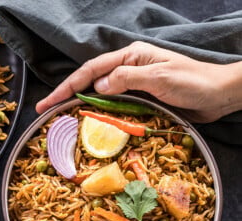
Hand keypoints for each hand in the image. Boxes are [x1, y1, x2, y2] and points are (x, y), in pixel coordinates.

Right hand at [36, 42, 241, 122]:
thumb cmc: (193, 82)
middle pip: (90, 81)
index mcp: (130, 57)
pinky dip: (98, 113)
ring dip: (79, 104)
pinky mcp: (138, 99)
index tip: (49, 101)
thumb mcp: (160, 77)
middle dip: (66, 94)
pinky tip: (89, 120)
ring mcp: (132, 84)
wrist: (216, 94)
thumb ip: (128, 78)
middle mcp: (127, 69)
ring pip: (99, 94)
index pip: (92, 70)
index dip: (68, 86)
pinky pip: (113, 105)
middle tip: (45, 109)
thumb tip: (98, 86)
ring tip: (60, 116)